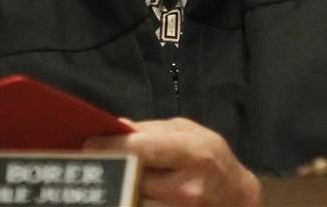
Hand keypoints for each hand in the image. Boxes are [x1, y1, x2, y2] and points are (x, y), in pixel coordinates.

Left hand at [82, 117, 261, 206]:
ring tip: (106, 177)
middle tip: (89, 161)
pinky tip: (123, 191)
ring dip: (116, 189)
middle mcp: (185, 188)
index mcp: (192, 153)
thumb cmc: (212, 159)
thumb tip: (118, 128)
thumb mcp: (191, 133)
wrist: (237, 197)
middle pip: (129, 179)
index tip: (89, 143)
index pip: (141, 150)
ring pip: (130, 201)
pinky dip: (128, 200)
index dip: (111, 146)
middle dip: (108, 169)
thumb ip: (153, 130)